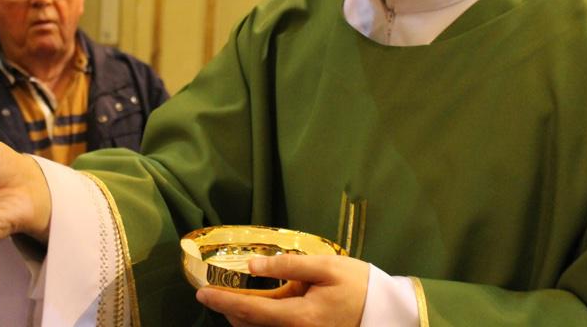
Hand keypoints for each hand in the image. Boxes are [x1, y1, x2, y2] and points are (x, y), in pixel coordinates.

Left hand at [196, 255, 368, 326]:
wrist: (386, 310)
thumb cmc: (358, 284)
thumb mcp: (326, 267)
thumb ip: (288, 266)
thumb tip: (253, 265)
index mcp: (300, 317)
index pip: (251, 311)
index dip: (223, 303)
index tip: (201, 294)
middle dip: (229, 312)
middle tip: (215, 292)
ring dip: (243, 318)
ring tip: (233, 299)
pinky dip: (260, 322)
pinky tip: (259, 307)